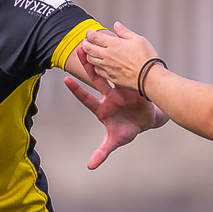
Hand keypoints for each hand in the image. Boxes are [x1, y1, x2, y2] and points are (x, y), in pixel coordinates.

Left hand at [65, 50, 167, 169]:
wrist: (146, 123)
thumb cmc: (127, 130)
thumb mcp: (114, 142)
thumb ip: (102, 152)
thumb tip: (91, 166)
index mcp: (102, 108)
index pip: (87, 98)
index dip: (77, 90)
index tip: (66, 80)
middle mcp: (109, 96)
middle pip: (96, 79)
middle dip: (87, 66)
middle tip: (79, 50)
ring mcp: (120, 89)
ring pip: (110, 73)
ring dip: (103, 60)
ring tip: (94, 45)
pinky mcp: (133, 86)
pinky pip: (127, 75)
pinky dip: (123, 65)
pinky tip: (118, 49)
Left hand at [79, 23, 159, 91]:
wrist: (149, 77)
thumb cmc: (147, 57)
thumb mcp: (139, 39)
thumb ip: (124, 32)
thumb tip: (116, 25)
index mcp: (114, 44)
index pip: (94, 37)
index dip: (89, 33)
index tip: (90, 33)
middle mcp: (108, 56)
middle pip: (88, 48)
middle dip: (85, 43)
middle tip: (86, 41)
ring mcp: (108, 67)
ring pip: (91, 60)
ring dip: (88, 54)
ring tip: (91, 52)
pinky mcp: (110, 77)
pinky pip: (97, 71)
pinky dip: (95, 66)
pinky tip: (99, 64)